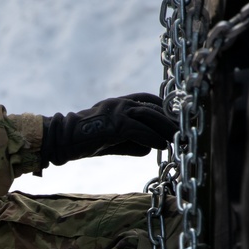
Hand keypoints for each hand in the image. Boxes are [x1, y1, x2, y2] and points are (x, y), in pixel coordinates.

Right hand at [40, 93, 174, 166]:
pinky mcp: (114, 124)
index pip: (150, 100)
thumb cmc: (86, 141)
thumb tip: (151, 148)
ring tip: (179, 139)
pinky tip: (162, 146)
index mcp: (120, 103)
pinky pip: (139, 130)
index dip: (165, 109)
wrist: (62, 140)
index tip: (177, 120)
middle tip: (185, 130)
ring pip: (150, 116)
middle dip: (171, 119)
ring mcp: (117, 111)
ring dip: (167, 128)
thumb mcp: (113, 139)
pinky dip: (152, 138)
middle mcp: (120, 103)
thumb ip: (132, 141)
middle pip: (154, 107)